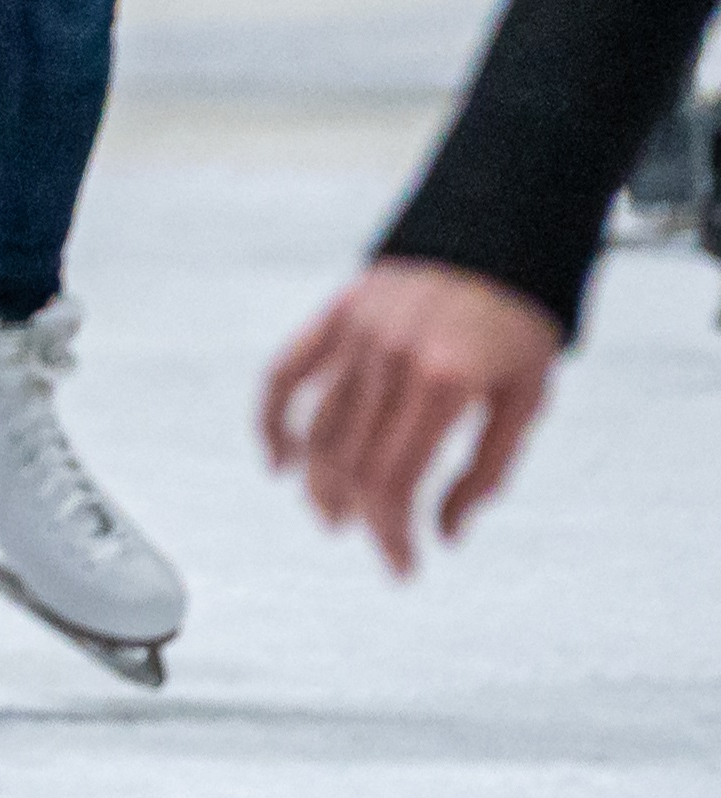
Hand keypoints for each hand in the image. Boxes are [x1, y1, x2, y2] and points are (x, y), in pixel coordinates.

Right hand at [258, 259, 563, 576]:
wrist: (502, 232)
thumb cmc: (520, 319)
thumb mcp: (526, 400)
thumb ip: (486, 469)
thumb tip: (447, 531)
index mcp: (445, 382)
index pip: (396, 479)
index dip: (393, 532)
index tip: (402, 565)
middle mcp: (393, 360)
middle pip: (352, 463)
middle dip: (359, 515)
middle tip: (369, 540)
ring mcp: (357, 336)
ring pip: (317, 429)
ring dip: (317, 482)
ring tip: (329, 513)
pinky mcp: (336, 317)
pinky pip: (285, 376)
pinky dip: (272, 421)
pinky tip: (277, 458)